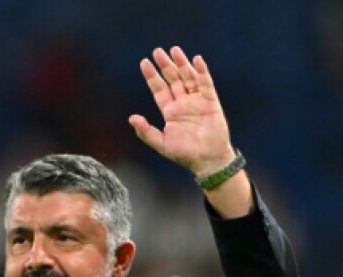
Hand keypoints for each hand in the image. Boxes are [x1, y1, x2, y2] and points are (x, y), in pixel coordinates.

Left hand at [128, 47, 235, 176]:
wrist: (208, 160)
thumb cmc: (185, 154)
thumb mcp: (162, 144)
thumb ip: (146, 132)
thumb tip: (131, 118)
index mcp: (170, 111)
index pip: (159, 89)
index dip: (152, 76)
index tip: (144, 62)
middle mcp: (183, 103)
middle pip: (172, 79)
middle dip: (165, 65)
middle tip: (157, 51)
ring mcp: (197, 101)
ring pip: (188, 77)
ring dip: (182, 64)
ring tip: (174, 50)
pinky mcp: (211, 102)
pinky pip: (206, 83)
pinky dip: (202, 72)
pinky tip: (197, 60)